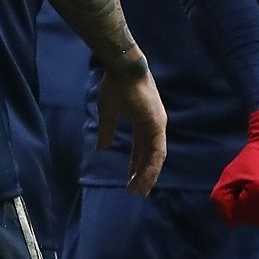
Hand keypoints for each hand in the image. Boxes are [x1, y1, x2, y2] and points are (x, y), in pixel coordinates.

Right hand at [96, 54, 165, 194]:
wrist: (121, 68)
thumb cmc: (114, 86)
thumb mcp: (108, 113)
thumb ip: (107, 131)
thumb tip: (102, 148)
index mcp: (143, 122)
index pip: (142, 149)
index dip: (136, 165)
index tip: (129, 179)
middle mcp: (154, 125)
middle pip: (151, 156)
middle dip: (143, 174)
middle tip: (136, 191)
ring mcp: (157, 125)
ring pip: (156, 157)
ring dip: (148, 175)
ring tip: (139, 190)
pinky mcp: (157, 124)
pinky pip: (157, 151)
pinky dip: (151, 166)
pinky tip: (144, 178)